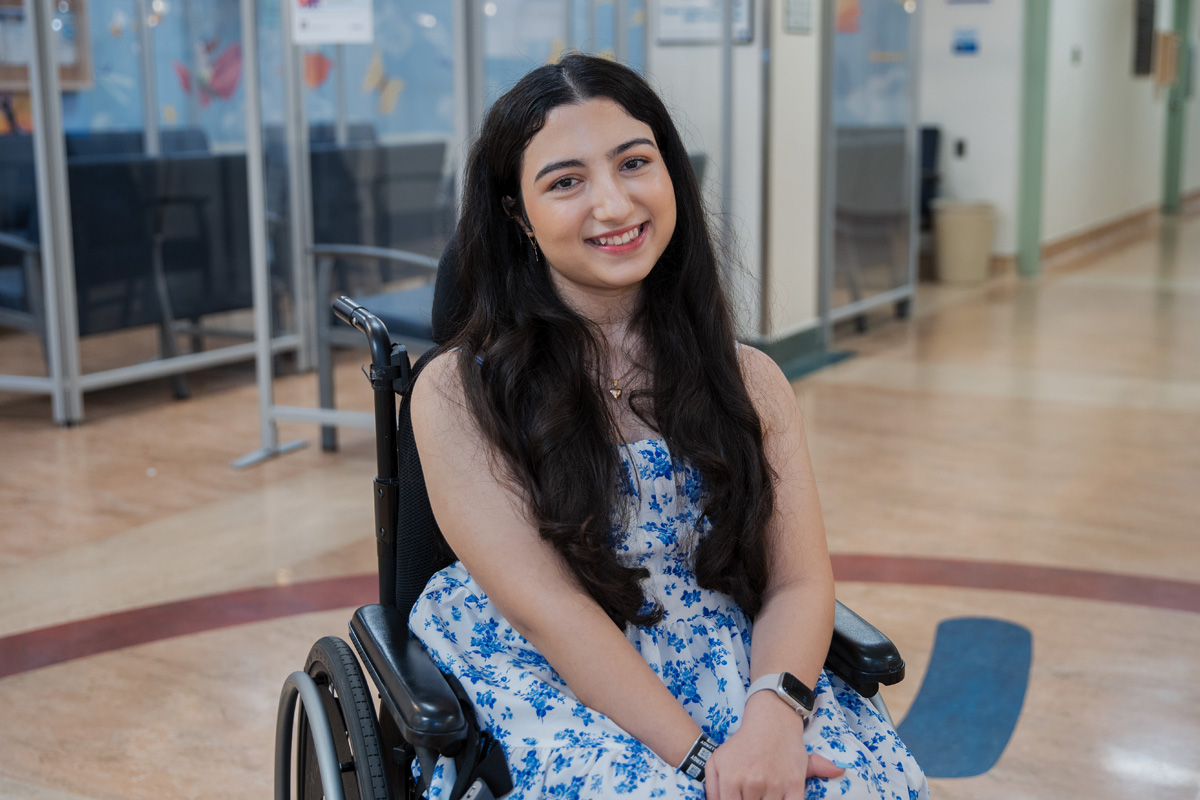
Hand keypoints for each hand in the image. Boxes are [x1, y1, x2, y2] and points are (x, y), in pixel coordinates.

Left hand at [703, 693, 843, 799]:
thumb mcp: (716, 761)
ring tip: (764, 791)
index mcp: (731, 779)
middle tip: (752, 792)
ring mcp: (775, 784)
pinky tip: (778, 796)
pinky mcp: (794, 784)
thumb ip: (712, 789)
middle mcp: (752, 783)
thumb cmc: (742, 744)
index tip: (740, 798)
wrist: (772, 722)